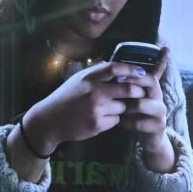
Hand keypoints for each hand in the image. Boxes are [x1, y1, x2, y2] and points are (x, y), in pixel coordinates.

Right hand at [23, 61, 148, 156]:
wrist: (50, 120)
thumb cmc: (65, 98)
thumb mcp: (78, 80)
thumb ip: (96, 73)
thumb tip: (114, 66)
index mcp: (89, 78)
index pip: (115, 69)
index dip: (132, 69)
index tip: (142, 72)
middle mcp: (93, 92)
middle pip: (127, 90)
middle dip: (137, 91)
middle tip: (140, 93)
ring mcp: (96, 109)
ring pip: (123, 107)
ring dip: (121, 108)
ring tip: (107, 108)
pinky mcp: (97, 125)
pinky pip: (116, 120)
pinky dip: (113, 119)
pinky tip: (100, 118)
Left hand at [115, 46, 174, 171]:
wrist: (149, 136)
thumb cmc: (136, 113)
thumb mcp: (133, 95)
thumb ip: (127, 81)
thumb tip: (111, 62)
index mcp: (152, 86)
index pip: (153, 71)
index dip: (141, 69)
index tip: (122, 73)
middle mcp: (159, 95)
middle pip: (150, 82)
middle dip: (131, 83)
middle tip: (115, 88)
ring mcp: (161, 110)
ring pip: (141, 104)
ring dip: (126, 107)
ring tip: (117, 110)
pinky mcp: (159, 125)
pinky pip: (139, 122)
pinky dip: (126, 123)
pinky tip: (120, 123)